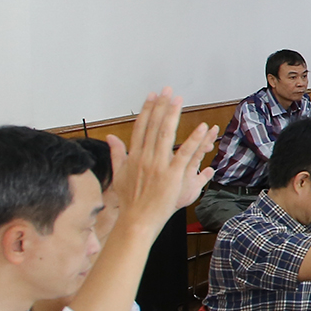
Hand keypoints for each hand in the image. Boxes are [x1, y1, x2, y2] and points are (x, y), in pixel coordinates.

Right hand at [109, 90, 217, 223]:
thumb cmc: (129, 201)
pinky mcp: (171, 175)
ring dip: (172, 115)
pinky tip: (200, 127)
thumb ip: (116, 153)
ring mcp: (158, 166)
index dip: (147, 109)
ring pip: (166, 135)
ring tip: (178, 100)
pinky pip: (184, 154)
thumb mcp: (119, 174)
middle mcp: (144, 157)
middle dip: (161, 106)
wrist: (137, 220)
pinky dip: (192, 140)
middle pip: (153, 126)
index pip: (141, 127)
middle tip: (168, 90)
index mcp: (134, 156)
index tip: (153, 95)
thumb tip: (110, 137)